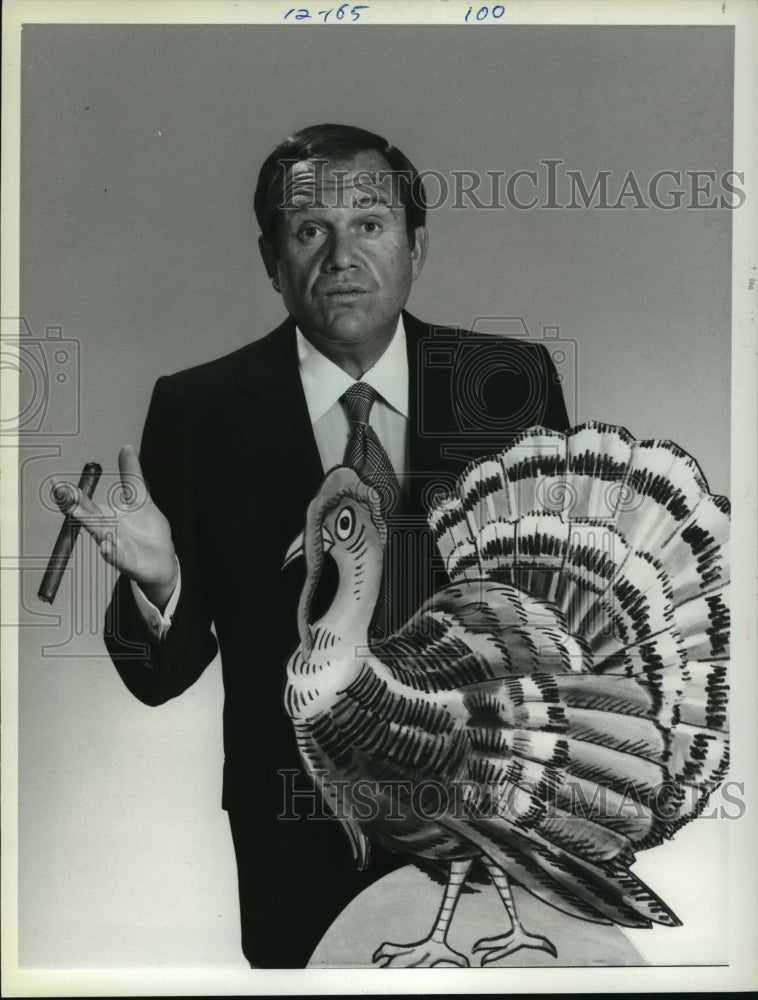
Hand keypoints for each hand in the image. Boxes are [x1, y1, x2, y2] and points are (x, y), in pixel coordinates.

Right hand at [52, 445, 177, 609]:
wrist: (162, 560)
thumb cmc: (146, 530)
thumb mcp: (140, 498)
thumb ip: (131, 474)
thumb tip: (126, 447)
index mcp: (107, 516)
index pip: (86, 503)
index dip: (72, 494)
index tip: (57, 483)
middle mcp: (108, 531)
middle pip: (89, 518)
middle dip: (75, 507)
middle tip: (62, 494)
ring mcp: (117, 547)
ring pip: (101, 536)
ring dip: (92, 526)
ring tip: (79, 515)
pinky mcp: (129, 561)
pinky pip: (118, 557)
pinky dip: (111, 552)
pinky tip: (105, 546)